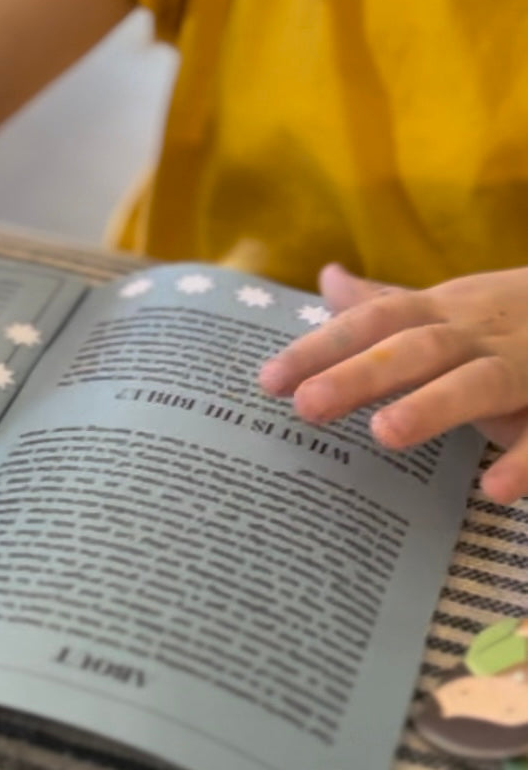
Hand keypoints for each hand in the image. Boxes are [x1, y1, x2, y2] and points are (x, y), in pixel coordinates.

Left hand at [258, 263, 527, 503]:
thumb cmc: (515, 318)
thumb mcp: (453, 304)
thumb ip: (389, 302)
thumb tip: (327, 278)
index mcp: (445, 311)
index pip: (372, 322)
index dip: (320, 346)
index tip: (266, 380)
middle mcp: (482, 333)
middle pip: (416, 348)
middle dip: (360, 374)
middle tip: (305, 407)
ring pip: (480, 381)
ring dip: (434, 405)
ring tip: (384, 434)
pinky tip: (493, 492)